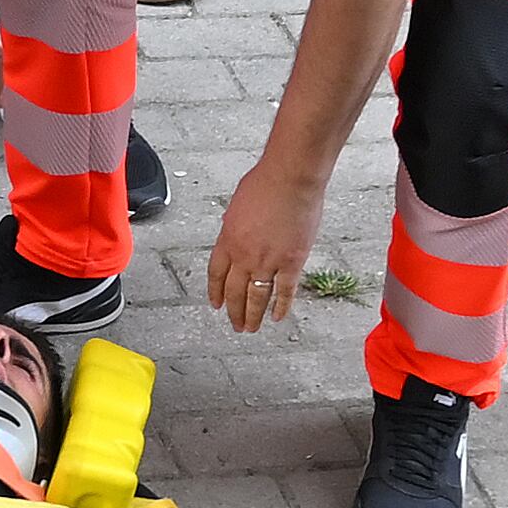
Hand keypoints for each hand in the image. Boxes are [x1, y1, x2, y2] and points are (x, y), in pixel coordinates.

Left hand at [204, 155, 330, 331]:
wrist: (290, 179)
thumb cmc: (266, 183)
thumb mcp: (237, 205)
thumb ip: (235, 226)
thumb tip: (236, 233)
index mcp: (228, 240)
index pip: (216, 274)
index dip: (215, 292)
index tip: (216, 304)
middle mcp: (244, 255)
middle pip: (234, 292)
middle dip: (233, 311)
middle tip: (235, 324)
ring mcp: (268, 261)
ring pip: (256, 298)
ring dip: (253, 316)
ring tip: (251, 328)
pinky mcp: (292, 262)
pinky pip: (284, 291)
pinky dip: (281, 306)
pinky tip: (277, 317)